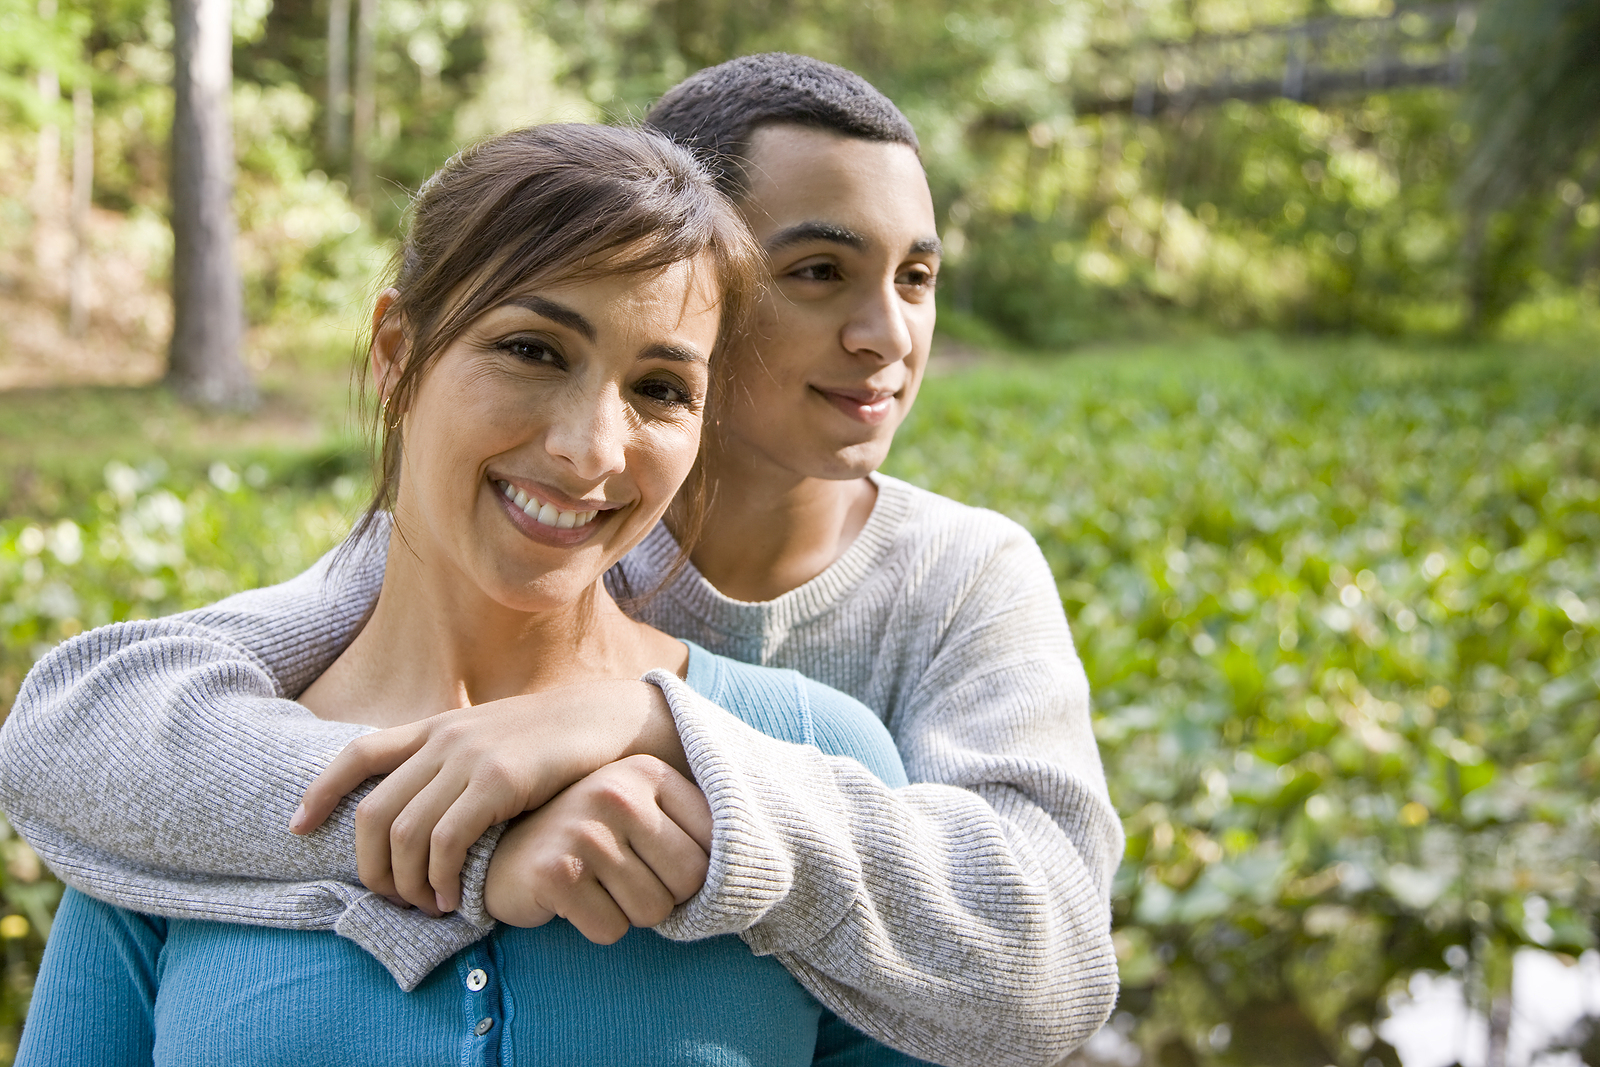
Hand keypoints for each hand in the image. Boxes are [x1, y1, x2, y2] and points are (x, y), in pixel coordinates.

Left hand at [288, 679, 686, 914]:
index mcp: (437, 728)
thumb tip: (422, 804)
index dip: (321, 792)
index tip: (299, 827)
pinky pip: (447, 841)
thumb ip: (454, 763)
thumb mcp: (493, 740)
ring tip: (428, 907)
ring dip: (408, 883)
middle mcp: (444, 739)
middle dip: (372, 868)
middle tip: (393, 900)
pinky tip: (456, 899)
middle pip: (374, 813)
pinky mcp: (499, 781)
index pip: (358, 754)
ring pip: (405, 834)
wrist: (610, 721)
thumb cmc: (555, 742)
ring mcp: (470, 758)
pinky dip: (442, 879)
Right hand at [484, 754, 712, 942]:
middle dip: (664, 896)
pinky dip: (596, 925)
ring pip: (652, 912)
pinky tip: (573, 898)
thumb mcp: (642, 813)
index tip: (657, 861)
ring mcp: (585, 831)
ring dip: (627, 912)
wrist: (505, 852)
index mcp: (647, 772)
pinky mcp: (557, 873)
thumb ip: (691, 825)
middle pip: (689, 882)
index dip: (691, 870)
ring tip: (597, 884)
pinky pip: (611, 930)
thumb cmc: (589, 838)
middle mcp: (618, 792)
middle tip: (625, 878)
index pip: (713, 845)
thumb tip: (756, 862)